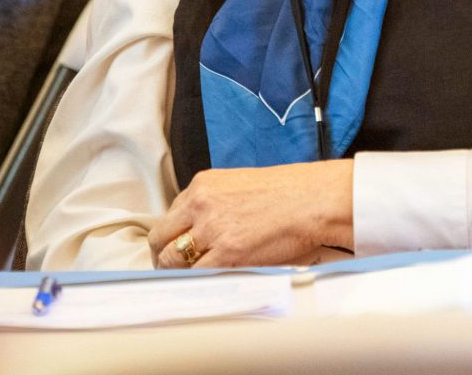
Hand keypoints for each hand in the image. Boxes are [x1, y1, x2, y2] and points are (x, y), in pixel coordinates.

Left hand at [148, 159, 353, 268]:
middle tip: (169, 268)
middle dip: (162, 255)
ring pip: (172, 259)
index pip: (170, 215)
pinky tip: (200, 285)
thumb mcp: (238, 185)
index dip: (170, 235)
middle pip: (162, 236)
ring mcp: (211, 229)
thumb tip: (201, 228)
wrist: (309, 199)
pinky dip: (194, 282)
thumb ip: (214, 203)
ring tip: (184, 280)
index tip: (173, 246)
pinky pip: (196, 274)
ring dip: (174, 272)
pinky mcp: (226, 253)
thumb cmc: (284, 192)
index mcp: (203, 185)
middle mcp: (201, 204)